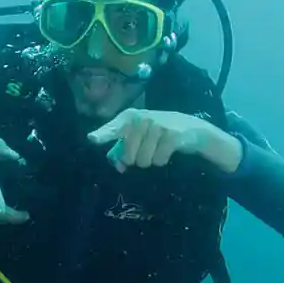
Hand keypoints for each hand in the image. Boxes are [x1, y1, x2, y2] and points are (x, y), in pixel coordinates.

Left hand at [87, 109, 240, 172]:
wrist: (191, 129)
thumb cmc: (157, 133)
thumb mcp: (137, 136)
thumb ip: (121, 150)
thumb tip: (118, 166)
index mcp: (128, 117)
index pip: (113, 128)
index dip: (103, 135)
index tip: (92, 139)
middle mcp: (141, 118)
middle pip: (128, 157)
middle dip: (135, 159)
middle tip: (146, 149)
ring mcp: (157, 126)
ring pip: (143, 161)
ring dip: (150, 161)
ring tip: (158, 148)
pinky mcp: (171, 135)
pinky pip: (158, 160)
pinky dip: (162, 161)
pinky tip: (168, 150)